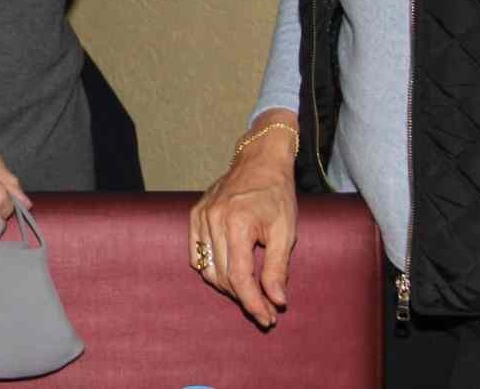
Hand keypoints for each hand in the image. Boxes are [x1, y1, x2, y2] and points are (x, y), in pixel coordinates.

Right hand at [188, 110, 298, 327]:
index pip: (240, 277)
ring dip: (227, 286)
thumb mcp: (285, 231)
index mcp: (237, 223)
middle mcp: (213, 219)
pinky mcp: (195, 214)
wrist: (260, 161)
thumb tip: (275, 301)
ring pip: (207, 268)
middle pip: (223, 277)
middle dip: (244, 298)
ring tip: (250, 290)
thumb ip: (277, 268)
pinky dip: (211, 268)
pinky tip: (229, 271)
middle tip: (265, 307)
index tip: (267, 317)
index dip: (253, 303)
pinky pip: (196, 253)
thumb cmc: (276, 194)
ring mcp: (201, 216)